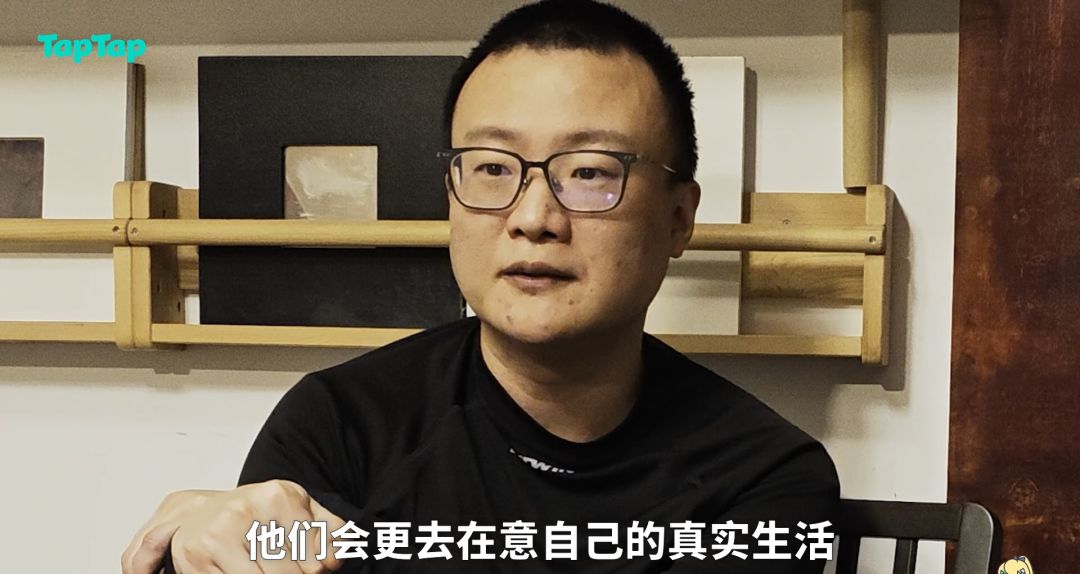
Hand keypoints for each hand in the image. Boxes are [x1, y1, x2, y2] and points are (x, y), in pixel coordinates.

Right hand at [122, 480, 344, 573]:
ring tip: (262, 565)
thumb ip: (326, 529)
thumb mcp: (296, 508)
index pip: (316, 556)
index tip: (308, 565)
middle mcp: (248, 510)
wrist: (195, 514)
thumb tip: (338, 558)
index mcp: (279, 496)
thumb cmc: (253, 513)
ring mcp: (220, 534)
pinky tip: (241, 567)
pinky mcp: (199, 558)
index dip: (316, 569)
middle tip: (281, 565)